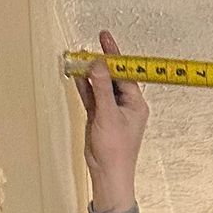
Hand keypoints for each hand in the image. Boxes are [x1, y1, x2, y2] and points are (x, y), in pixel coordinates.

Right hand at [75, 28, 148, 212]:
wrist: (108, 174)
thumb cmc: (116, 151)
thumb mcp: (108, 115)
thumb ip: (102, 88)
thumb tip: (98, 64)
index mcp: (136, 104)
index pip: (125, 73)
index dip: (115, 55)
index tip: (105, 38)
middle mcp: (125, 105)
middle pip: (112, 76)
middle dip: (100, 62)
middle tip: (89, 47)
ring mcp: (111, 110)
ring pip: (100, 85)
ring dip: (90, 73)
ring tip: (79, 57)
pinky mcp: (99, 116)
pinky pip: (91, 96)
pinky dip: (84, 85)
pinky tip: (77, 74)